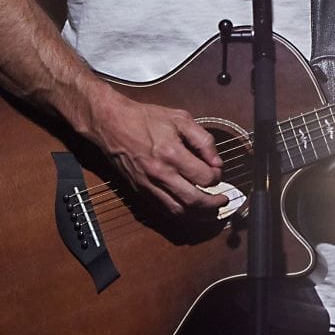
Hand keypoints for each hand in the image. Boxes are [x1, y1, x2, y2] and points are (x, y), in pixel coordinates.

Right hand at [83, 88, 226, 214]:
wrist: (111, 124)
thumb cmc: (145, 118)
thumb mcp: (180, 119)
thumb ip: (203, 140)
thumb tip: (217, 161)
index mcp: (172, 154)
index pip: (205, 177)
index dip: (217, 178)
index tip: (218, 173)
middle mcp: (161, 174)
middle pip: (194, 201)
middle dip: (213, 205)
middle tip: (223, 202)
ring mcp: (149, 185)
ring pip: (179, 211)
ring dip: (199, 216)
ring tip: (211, 211)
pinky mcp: (140, 191)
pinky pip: (163, 210)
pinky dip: (180, 214)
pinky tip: (189, 210)